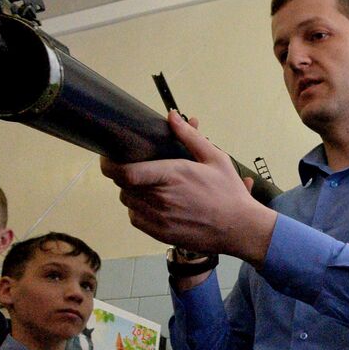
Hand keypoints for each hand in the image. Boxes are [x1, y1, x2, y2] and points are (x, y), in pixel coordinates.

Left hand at [99, 111, 275, 262]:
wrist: (240, 228)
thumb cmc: (228, 192)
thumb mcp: (215, 157)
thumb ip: (190, 136)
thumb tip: (172, 116)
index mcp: (172, 175)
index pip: (125, 172)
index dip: (109, 164)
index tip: (108, 158)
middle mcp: (161, 198)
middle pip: (123, 185)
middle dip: (124, 175)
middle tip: (137, 168)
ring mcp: (159, 218)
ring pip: (128, 201)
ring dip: (132, 192)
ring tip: (148, 186)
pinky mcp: (160, 233)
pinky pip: (135, 218)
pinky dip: (138, 210)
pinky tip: (154, 204)